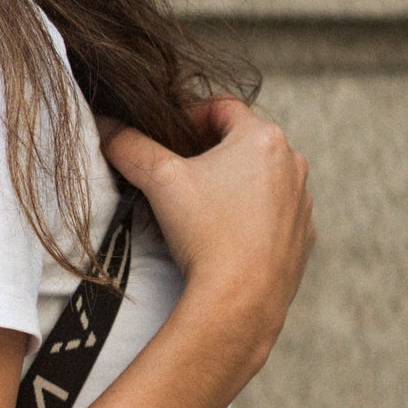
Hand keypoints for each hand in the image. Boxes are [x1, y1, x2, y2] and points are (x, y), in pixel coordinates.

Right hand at [102, 97, 312, 379]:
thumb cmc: (206, 233)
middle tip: (179, 175)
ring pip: (262, 178)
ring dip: (234, 184)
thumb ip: (129, 146)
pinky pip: (275, 214)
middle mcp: (293, 163)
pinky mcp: (304, 237)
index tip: (168, 140)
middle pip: (243, 142)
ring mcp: (302, 202)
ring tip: (201, 209)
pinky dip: (253, 216)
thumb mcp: (160, 180)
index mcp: (264, 137)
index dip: (189, 117)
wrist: (241, 300)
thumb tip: (103, 124)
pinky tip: (226, 236)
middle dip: (210, 153)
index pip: (222, 107)